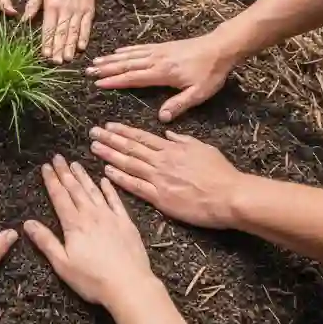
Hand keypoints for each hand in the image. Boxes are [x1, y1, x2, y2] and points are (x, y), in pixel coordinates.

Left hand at [23, 0, 96, 61]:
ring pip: (74, 31)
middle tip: (56, 62)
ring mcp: (78, 11)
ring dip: (70, 46)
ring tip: (67, 58)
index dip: (47, 41)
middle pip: (61, 32)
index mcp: (52, 5)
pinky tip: (81, 47)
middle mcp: (65, 9)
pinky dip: (84, 36)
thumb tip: (23, 21)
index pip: (49, 27)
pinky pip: (86, 26)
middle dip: (58, 48)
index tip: (45, 54)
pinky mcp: (89, 11)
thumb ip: (32, 6)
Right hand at [24, 156, 155, 308]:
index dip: (51, 181)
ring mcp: (110, 216)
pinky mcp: (125, 222)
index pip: (59, 197)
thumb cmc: (93, 279)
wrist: (129, 285)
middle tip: (58, 157)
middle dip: (64, 172)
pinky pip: (115, 200)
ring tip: (75, 163)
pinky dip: (108, 189)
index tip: (45, 166)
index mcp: (74, 224)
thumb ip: (46, 242)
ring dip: (83, 176)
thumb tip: (27, 223)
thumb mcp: (63, 264)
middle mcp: (91, 214)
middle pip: (75, 189)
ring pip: (93, 190)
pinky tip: (104, 180)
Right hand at [86, 33, 236, 120]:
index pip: (133, 77)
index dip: (115, 81)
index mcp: (162, 73)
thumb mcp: (198, 93)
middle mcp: (156, 60)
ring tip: (96, 61)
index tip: (98, 82)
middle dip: (106, 68)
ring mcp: (158, 51)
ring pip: (130, 55)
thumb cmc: (211, 73)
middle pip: (126, 64)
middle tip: (88, 70)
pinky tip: (118, 51)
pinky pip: (139, 48)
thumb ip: (179, 105)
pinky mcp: (163, 46)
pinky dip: (126, 50)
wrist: (220, 47)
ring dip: (112, 58)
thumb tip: (160, 118)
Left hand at [90, 123, 244, 228]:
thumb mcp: (203, 148)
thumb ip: (183, 140)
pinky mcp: (161, 198)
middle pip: (131, 147)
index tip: (109, 125)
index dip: (123, 131)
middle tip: (93, 132)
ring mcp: (160, 179)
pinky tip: (107, 171)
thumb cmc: (221, 173)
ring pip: (129, 163)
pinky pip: (136, 186)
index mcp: (172, 148)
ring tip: (94, 147)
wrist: (229, 196)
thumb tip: (168, 133)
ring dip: (110, 154)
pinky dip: (120, 178)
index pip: (142, 137)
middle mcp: (162, 161)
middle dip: (110, 138)